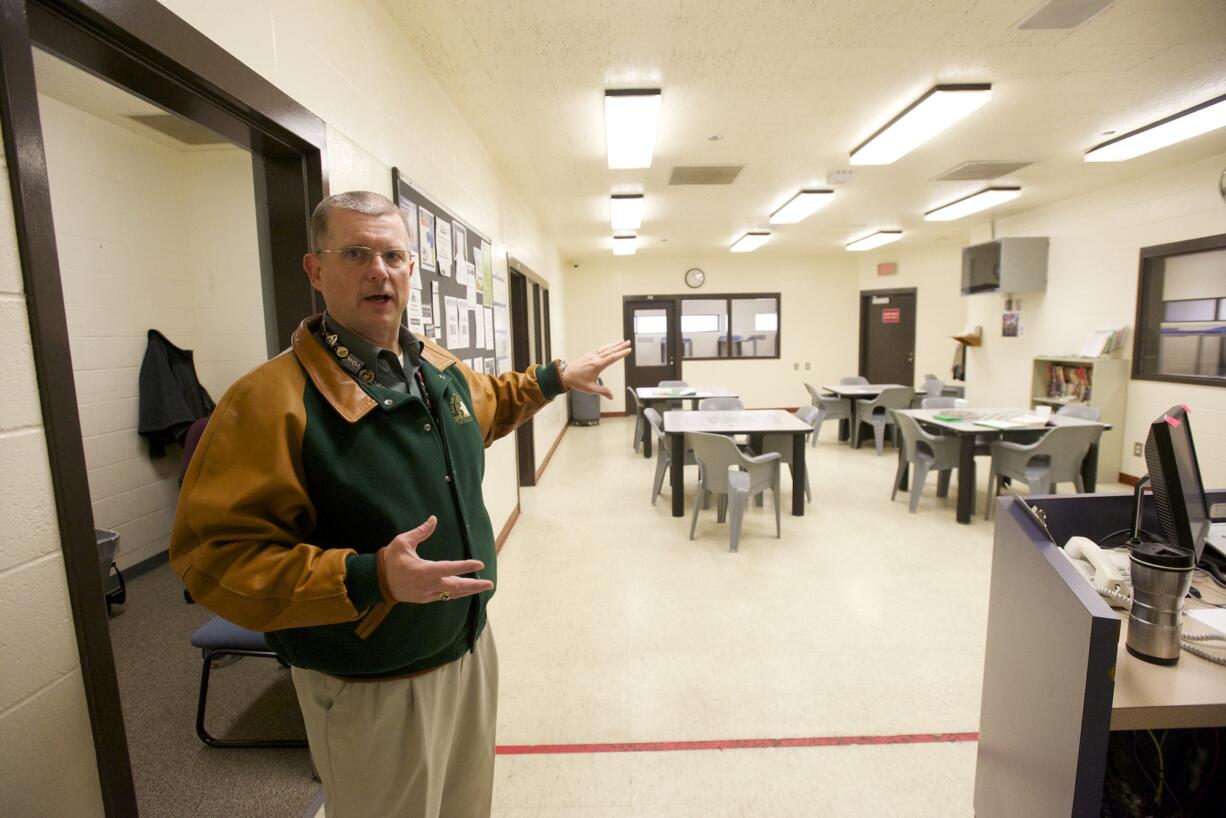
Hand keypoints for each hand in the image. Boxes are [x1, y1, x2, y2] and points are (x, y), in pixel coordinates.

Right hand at [379, 516, 493, 603]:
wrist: (376, 581)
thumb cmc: (390, 559)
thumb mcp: (403, 542)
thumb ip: (420, 532)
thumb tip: (433, 519)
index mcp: (423, 570)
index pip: (450, 568)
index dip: (466, 566)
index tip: (480, 564)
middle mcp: (428, 585)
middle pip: (456, 587)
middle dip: (474, 586)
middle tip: (490, 584)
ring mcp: (426, 594)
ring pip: (452, 594)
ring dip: (468, 591)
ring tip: (483, 587)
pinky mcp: (424, 599)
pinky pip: (444, 597)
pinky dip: (455, 593)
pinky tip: (465, 589)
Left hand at [560, 339, 631, 399]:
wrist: (565, 374)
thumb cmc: (577, 382)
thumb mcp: (590, 389)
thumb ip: (602, 392)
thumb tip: (611, 396)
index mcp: (597, 365)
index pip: (612, 358)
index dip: (621, 354)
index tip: (628, 350)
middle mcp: (595, 358)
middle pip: (610, 351)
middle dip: (620, 346)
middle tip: (628, 342)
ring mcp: (592, 356)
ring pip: (605, 348)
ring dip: (614, 344)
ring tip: (622, 341)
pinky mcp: (588, 355)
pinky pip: (600, 349)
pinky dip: (606, 346)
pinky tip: (609, 345)